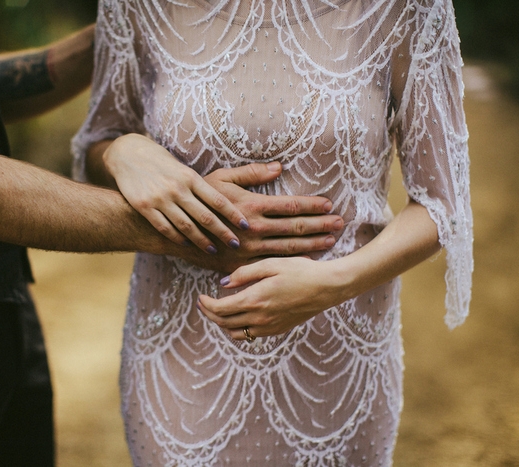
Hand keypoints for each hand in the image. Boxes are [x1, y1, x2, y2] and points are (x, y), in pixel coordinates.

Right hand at [103, 134, 248, 252]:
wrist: (129, 156)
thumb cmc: (164, 164)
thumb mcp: (187, 167)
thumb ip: (211, 180)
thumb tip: (243, 186)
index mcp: (191, 177)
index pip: (217, 199)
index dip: (233, 214)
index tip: (246, 226)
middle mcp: (177, 189)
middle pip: (205, 216)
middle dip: (222, 232)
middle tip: (236, 244)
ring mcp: (160, 199)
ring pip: (185, 226)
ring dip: (201, 240)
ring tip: (213, 250)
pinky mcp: (144, 207)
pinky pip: (164, 228)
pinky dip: (176, 238)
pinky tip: (186, 244)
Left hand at [196, 256, 350, 339]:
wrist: (327, 287)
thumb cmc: (300, 271)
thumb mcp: (270, 264)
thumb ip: (244, 274)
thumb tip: (223, 283)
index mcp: (255, 300)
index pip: (220, 309)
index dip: (206, 305)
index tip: (201, 296)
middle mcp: (260, 318)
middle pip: (224, 323)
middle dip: (210, 314)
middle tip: (204, 303)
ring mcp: (270, 327)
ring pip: (236, 333)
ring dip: (223, 323)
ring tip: (220, 310)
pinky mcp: (278, 330)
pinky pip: (251, 335)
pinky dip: (239, 328)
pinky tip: (240, 316)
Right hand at [204, 163, 343, 257]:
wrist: (178, 232)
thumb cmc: (199, 199)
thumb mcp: (222, 178)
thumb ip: (252, 173)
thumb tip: (278, 167)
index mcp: (252, 205)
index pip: (291, 206)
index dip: (313, 205)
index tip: (330, 204)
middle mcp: (255, 228)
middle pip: (296, 227)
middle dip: (321, 225)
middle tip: (341, 223)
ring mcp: (250, 249)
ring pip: (289, 247)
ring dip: (313, 244)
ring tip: (332, 240)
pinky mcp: (242, 265)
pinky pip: (273, 264)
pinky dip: (293, 262)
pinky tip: (308, 259)